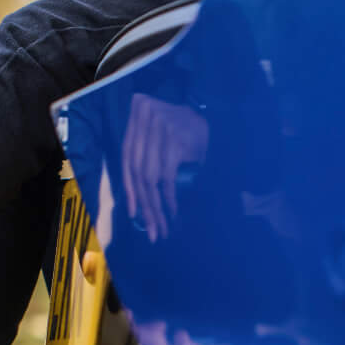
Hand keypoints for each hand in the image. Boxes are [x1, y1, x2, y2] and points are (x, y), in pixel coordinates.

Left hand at [122, 93, 208, 243]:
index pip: (127, 159)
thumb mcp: (161, 138)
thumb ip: (145, 156)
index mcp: (137, 115)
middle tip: (150, 229)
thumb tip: (136, 203)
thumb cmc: (187, 133)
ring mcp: (158, 128)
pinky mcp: (174, 140)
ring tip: (161, 227)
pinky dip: (168, 197)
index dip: (129, 189)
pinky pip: (166, 177)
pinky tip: (173, 212)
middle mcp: (144, 118)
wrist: (218, 120)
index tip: (133, 214)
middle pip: (137, 171)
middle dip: (144, 203)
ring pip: (149, 177)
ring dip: (155, 206)